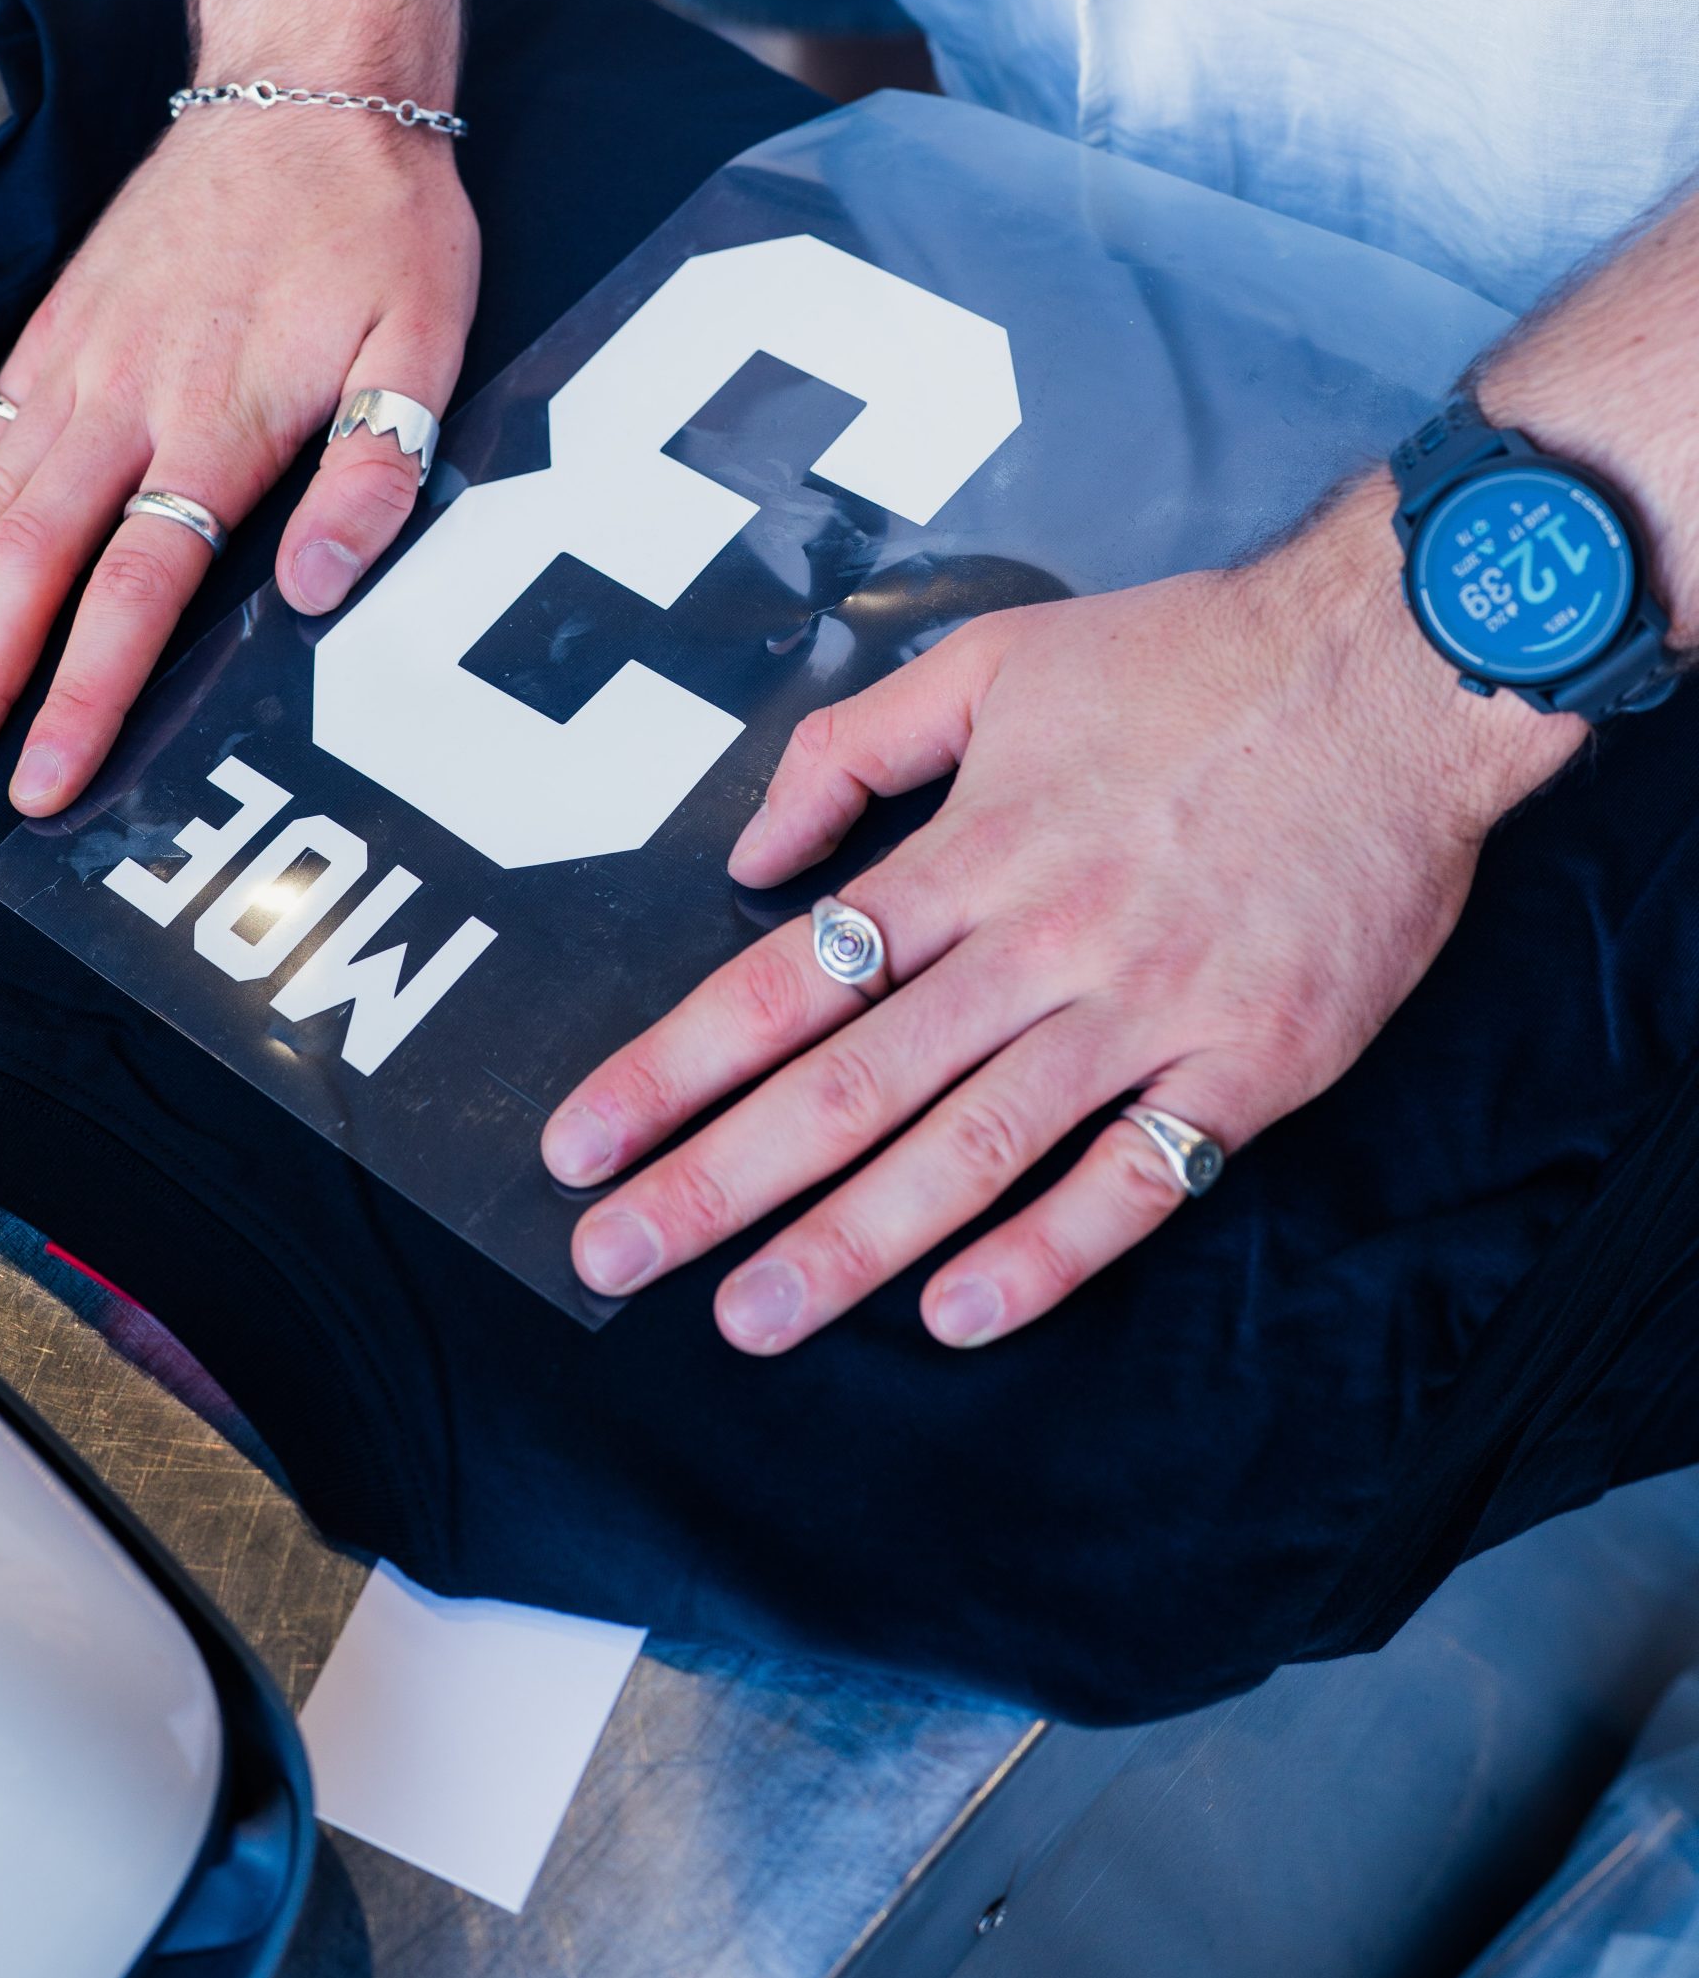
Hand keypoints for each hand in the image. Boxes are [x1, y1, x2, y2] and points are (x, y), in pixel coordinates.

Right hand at [0, 112, 477, 812]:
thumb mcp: (425, 344)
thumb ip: (375, 474)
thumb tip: (314, 591)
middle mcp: (125, 400)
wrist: (307, 82)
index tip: (42, 780)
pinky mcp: (57, 332)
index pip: (131, 590)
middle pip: (28, 568)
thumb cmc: (379, 223)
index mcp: (217, 422)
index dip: (82, 694)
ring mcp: (77, 363)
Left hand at [542, 483, 1580, 1351]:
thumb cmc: (1189, 662)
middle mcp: (1039, 941)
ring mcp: (1145, 1009)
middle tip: (615, 1261)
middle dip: (717, 1182)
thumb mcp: (992, 661)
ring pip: (971, 1149)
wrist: (1396, 672)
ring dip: (849, 1244)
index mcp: (967, 851)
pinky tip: (956, 1312)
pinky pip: (1135, 1179)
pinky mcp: (1249, 1062)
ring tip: (749, 1316)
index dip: (670, 1071)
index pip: (784, 983)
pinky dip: (1045, 1251)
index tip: (581, 1145)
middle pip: (850, 1087)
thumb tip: (750, 855)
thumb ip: (851, 750)